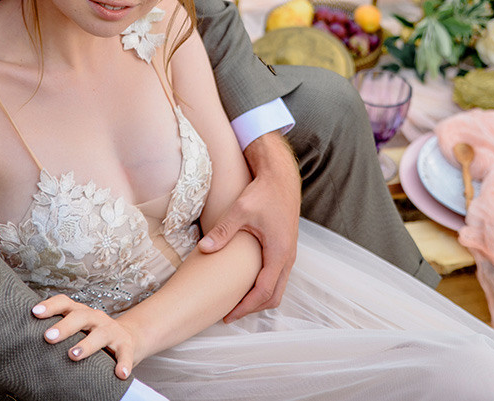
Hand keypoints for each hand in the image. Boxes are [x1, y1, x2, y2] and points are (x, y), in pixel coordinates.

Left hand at [32, 295, 136, 379]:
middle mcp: (96, 318)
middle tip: (48, 338)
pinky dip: (123, 363)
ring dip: (87, 344)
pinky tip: (119, 374)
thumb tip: (24, 347)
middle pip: (80, 316)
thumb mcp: (78, 331)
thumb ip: (59, 335)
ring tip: (73, 355)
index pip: (65, 303)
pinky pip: (125, 354)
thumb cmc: (92, 337)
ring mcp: (112, 331)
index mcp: (81, 313)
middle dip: (64, 326)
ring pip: (100, 334)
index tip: (35, 312)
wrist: (129, 339)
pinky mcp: (126, 345)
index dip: (50, 306)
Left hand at [197, 132, 299, 320]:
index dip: (246, 307)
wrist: (281, 178)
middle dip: (253, 308)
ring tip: (237, 301)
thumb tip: (204, 248)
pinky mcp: (286, 248)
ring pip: (278, 288)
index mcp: (279, 252)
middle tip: (230, 314)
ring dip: (260, 298)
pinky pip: (278, 277)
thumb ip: (223, 230)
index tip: (228, 316)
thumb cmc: (263, 193)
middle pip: (274, 296)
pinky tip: (247, 282)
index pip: (264, 292)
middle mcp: (288, 257)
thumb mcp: (241, 210)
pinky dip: (265, 286)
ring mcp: (289, 253)